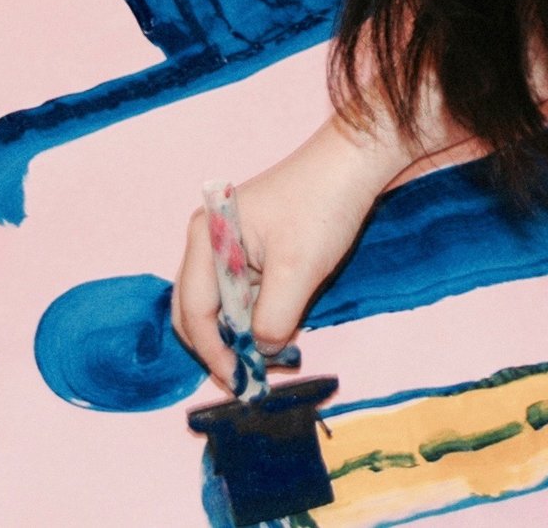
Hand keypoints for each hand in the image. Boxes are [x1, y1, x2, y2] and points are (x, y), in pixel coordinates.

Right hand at [170, 108, 425, 389]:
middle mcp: (207, 239)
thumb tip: (260, 352)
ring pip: (219, 304)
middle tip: (244, 381)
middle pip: (195, 309)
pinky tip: (272, 335)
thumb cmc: (322, 207)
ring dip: (236, 336)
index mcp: (206, 237)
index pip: (194, 310)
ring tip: (261, 364)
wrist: (352, 164)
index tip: (237, 382)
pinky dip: (251, 318)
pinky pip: (239, 293)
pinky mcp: (248, 248)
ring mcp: (226, 243)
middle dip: (217, 348)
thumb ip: (272, 319)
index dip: (212, 352)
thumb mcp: (298, 270)